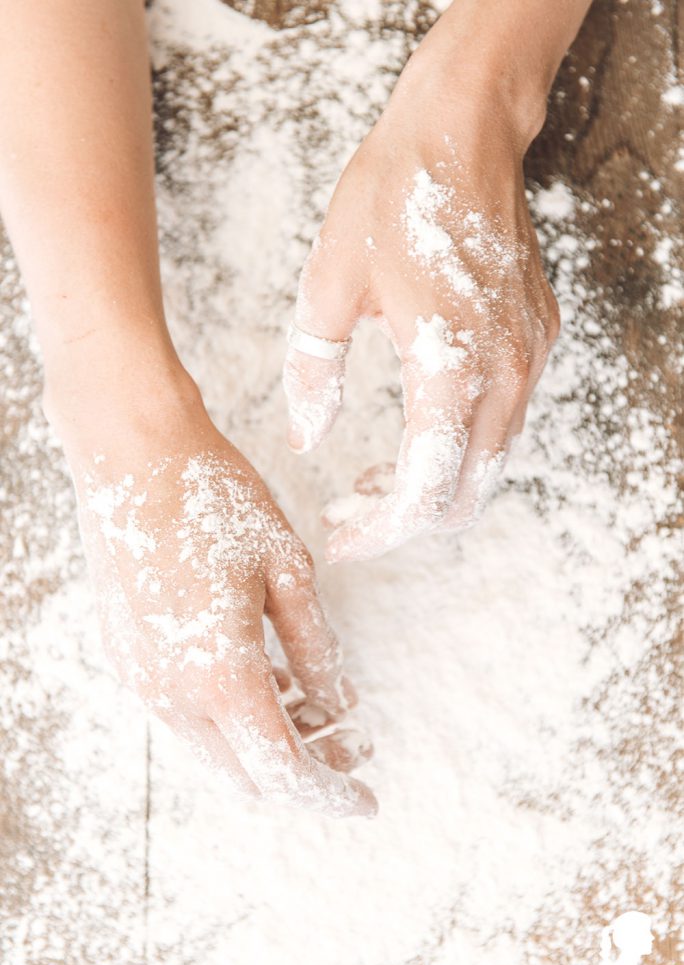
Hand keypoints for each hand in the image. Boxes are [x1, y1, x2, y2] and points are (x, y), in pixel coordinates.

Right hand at [61, 378, 376, 817]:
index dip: (330, 795)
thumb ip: (316, 649)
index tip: (366, 799)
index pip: (283, 772)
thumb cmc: (217, 501)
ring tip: (319, 704)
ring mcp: (140, 679)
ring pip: (214, 750)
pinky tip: (270, 677)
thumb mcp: (287, 570)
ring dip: (268, 743)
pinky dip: (233, 716)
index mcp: (219, 675)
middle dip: (305, 772)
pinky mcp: (127, 658)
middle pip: (246, 776)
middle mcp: (171, 693)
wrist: (131, 456)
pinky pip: (186, 714)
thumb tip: (340, 702)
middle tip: (354, 740)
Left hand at [283, 21, 559, 561]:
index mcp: (448, 367)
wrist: (461, 132)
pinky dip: (459, 448)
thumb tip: (308, 439)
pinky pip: (503, 423)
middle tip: (347, 511)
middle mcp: (502, 374)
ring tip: (369, 480)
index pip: (425, 491)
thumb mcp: (327, 286)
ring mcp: (528, 358)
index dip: (382, 531)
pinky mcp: (536, 340)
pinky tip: (414, 432)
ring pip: (487, 464)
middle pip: (464, 494)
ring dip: (432, 486)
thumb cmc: (391, 199)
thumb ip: (314, 374)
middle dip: (404, 518)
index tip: (342, 538)